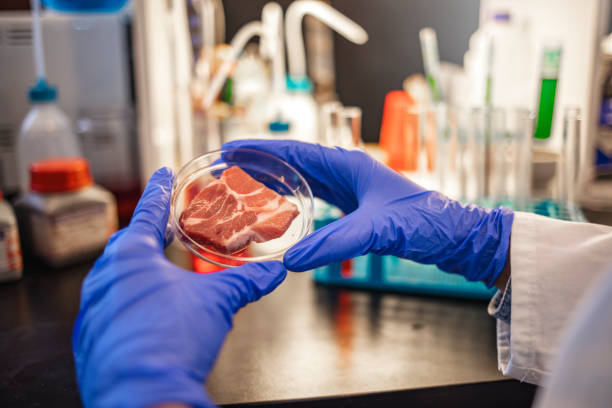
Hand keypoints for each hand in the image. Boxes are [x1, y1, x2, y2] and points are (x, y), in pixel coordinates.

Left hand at [72, 168, 286, 407]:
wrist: (143, 397)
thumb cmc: (171, 342)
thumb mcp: (218, 302)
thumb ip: (247, 281)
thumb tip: (274, 272)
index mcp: (130, 256)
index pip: (148, 211)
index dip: (161, 190)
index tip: (163, 173)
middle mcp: (103, 278)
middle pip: (129, 244)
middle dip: (149, 234)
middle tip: (166, 229)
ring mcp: (92, 310)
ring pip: (118, 279)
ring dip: (140, 273)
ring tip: (164, 277)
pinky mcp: (91, 339)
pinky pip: (110, 310)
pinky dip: (130, 304)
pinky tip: (150, 317)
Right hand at [223, 140, 512, 286]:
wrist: (456, 236)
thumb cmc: (425, 222)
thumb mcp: (378, 229)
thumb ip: (335, 243)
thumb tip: (291, 261)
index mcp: (349, 164)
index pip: (295, 151)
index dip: (261, 151)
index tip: (231, 149)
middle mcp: (347, 171)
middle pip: (294, 162)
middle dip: (261, 164)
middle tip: (228, 168)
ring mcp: (352, 189)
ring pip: (304, 180)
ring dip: (275, 181)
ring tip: (246, 185)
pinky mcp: (358, 207)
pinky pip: (317, 198)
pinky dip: (295, 200)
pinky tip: (284, 209)